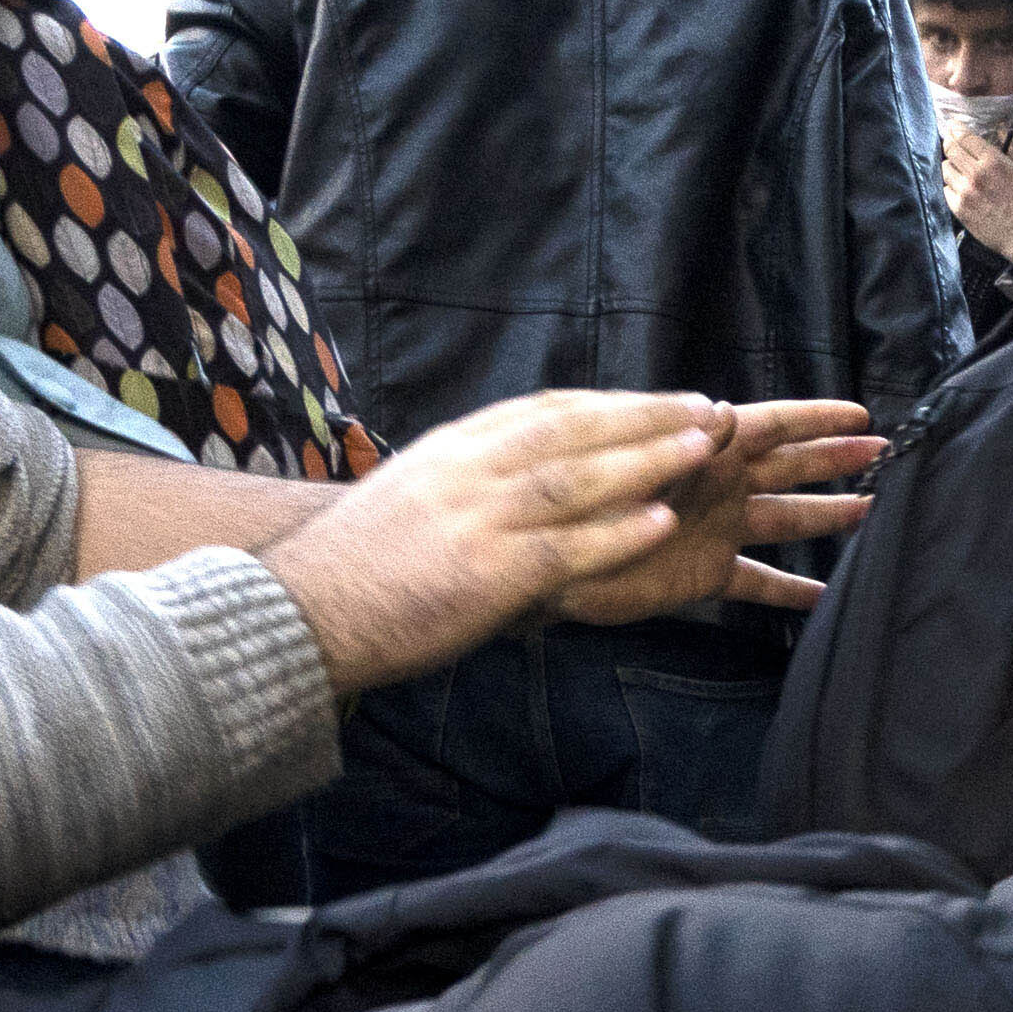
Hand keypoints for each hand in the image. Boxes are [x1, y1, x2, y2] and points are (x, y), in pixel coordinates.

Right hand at [260, 392, 869, 685]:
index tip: (667, 399)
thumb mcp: (419, 499)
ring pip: (579, 478)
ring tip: (709, 449)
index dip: (617, 404)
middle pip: (576, 431)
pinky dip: (617, 532)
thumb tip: (522, 477)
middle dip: (650, 417)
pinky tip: (666, 523)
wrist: (300, 612)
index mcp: (456, 448)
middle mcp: (469, 470)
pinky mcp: (484, 575)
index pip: (548, 411)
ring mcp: (477, 519)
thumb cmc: (362, 568)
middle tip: (713, 411)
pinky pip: (565, 548)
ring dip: (650, 458)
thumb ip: (474, 483)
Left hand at [546, 399, 887, 626]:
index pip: (772, 424)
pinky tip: (829, 601)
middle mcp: (718, 483)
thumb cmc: (577, 498)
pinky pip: (760, 582)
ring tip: (876, 515)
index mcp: (703, 448)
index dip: (817, 419)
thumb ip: (676, 436)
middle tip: (889, 456)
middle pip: (792, 466)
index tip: (860, 416)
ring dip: (830, 516)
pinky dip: (793, 593)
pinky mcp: (705, 574)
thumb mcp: (623, 455)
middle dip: (838, 460)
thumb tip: (727, 413)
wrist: (542, 556)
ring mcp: (715, 528)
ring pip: (788, 518)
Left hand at [947, 117, 1012, 255]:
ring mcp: (965, 193)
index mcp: (993, 162)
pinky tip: (961, 187)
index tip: (954, 127)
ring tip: (959, 168)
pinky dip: (951, 186)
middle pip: (950, 149)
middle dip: (951, 143)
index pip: (964, 137)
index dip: (957, 129)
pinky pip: (945, 190)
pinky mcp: (959, 210)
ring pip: (944, 169)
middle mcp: (975, 175)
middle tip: (953, 143)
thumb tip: (1001, 131)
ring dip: (951, 165)